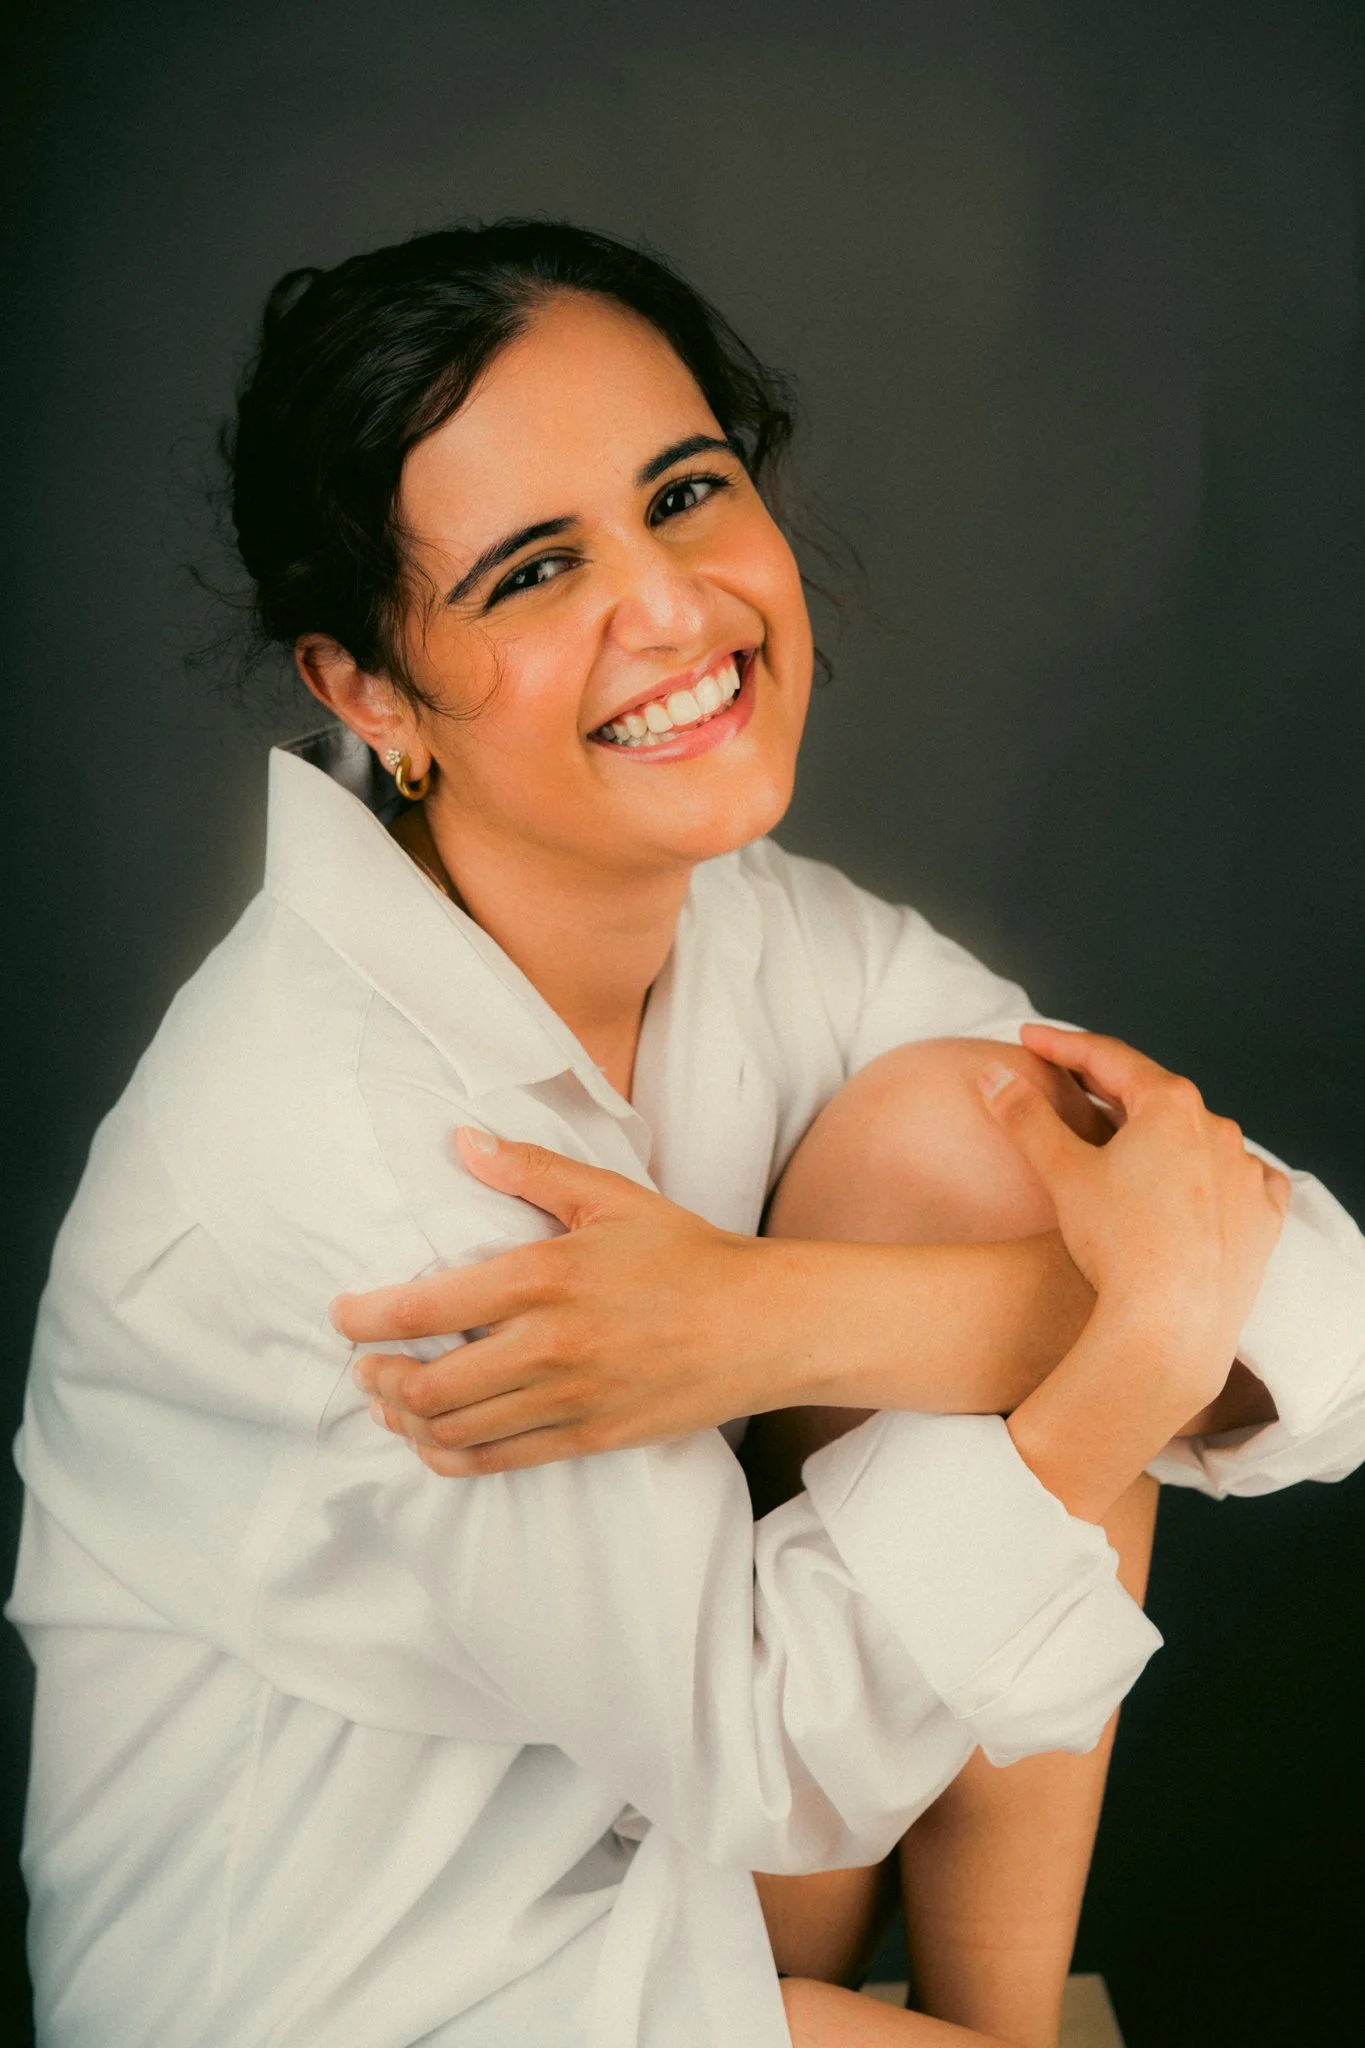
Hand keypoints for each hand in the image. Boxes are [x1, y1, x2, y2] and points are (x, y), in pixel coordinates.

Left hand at [332, 1128, 807, 1474]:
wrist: (764, 1325)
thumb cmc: (687, 1254)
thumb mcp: (609, 1196)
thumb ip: (529, 1170)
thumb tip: (462, 1141)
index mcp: (544, 1276)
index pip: (424, 1308)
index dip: (365, 1319)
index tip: (342, 1316)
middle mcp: (548, 1346)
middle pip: (427, 1385)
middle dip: (378, 1379)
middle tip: (363, 1366)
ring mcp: (569, 1400)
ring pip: (454, 1432)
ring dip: (407, 1421)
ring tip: (391, 1402)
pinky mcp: (589, 1438)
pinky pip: (498, 1461)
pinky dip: (451, 1456)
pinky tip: (435, 1441)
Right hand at [981, 1024, 1290, 1413]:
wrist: (1170, 1326)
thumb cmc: (1116, 1244)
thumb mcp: (1061, 1172)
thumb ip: (1025, 1117)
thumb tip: (991, 1076)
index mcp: (1171, 1105)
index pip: (1108, 1058)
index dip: (1062, 1046)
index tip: (1030, 1039)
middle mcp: (1219, 1129)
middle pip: (1154, 1095)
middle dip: (1110, 1087)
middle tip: (1071, 1082)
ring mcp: (1246, 1173)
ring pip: (1196, 1137)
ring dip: (1159, 1133)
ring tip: (1125, 1141)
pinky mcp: (1263, 1218)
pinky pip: (1237, 1180)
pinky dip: (1209, 1173)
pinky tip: (1192, 1184)